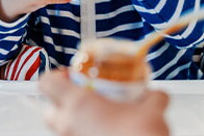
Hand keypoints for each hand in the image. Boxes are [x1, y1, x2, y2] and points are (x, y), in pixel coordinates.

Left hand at [40, 69, 169, 135]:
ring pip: (61, 129)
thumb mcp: (152, 109)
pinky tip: (104, 133)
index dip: (57, 76)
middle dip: (60, 102)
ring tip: (97, 117)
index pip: (47, 83)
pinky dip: (85, 135)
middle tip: (82, 96)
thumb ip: (152, 97)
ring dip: (74, 121)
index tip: (72, 74)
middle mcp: (69, 125)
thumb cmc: (139, 135)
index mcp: (78, 104)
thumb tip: (156, 94)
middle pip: (49, 111)